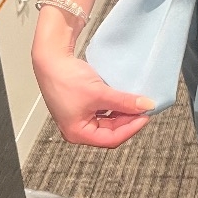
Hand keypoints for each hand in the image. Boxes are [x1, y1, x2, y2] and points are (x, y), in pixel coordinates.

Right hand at [33, 52, 154, 147]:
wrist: (52, 58)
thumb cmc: (66, 78)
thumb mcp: (100, 93)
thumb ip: (124, 101)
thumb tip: (146, 106)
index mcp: (77, 133)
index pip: (111, 139)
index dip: (131, 128)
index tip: (145, 116)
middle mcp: (77, 128)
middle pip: (110, 131)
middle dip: (128, 120)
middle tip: (142, 108)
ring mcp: (79, 116)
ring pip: (108, 120)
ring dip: (122, 112)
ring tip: (135, 102)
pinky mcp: (81, 105)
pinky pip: (103, 111)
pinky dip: (114, 106)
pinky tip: (123, 97)